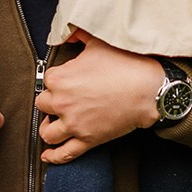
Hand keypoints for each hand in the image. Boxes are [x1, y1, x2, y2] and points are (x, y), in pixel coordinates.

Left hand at [37, 31, 163, 163]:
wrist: (148, 90)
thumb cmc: (126, 65)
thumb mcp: (98, 43)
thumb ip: (78, 36)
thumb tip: (68, 35)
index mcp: (60, 78)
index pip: (46, 80)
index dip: (57, 81)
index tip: (66, 81)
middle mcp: (62, 102)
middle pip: (42, 105)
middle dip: (51, 103)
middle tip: (62, 100)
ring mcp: (74, 124)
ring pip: (48, 132)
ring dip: (49, 128)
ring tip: (54, 124)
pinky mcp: (87, 140)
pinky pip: (64, 153)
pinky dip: (54, 156)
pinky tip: (48, 155)